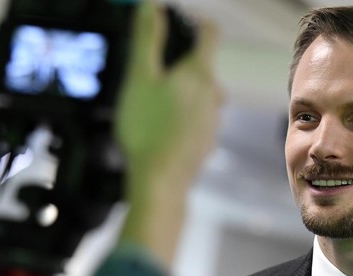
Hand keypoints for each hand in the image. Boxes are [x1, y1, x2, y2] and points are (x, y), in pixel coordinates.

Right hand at [113, 0, 222, 266]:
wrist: (159, 180)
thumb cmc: (147, 129)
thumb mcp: (140, 77)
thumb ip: (147, 38)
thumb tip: (151, 6)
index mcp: (199, 73)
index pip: (209, 33)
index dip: (195, 22)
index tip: (179, 24)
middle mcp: (213, 94)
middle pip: (203, 66)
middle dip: (182, 62)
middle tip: (154, 70)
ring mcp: (212, 120)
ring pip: (201, 95)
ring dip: (183, 91)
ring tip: (154, 102)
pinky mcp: (206, 141)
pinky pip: (197, 119)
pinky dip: (183, 115)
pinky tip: (162, 127)